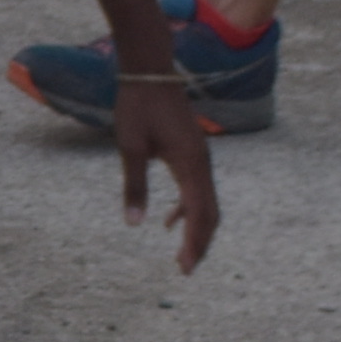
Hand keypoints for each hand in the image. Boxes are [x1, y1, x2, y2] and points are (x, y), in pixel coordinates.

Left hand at [110, 69, 222, 275]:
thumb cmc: (138, 106)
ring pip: (205, 202)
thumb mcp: (131, 147)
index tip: (185, 268)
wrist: (150, 72)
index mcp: (191, 164)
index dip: (194, 244)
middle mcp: (202, 163)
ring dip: (195, 228)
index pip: (199, 214)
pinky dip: (188, 208)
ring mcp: (200, 157)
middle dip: (199, 243)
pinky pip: (197, 188)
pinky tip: (169, 221)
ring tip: (181, 254)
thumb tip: (134, 224)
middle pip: (210, 213)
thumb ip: (135, 186)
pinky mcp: (192, 152)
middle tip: (185, 270)